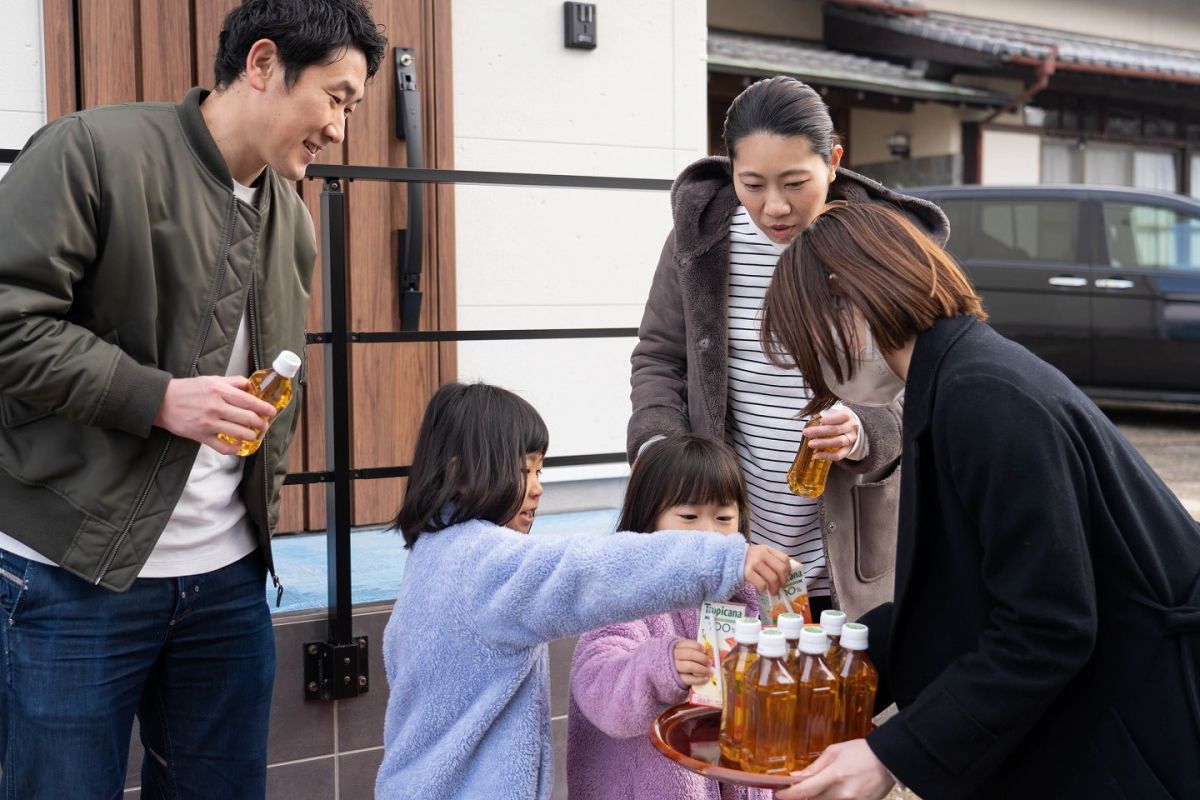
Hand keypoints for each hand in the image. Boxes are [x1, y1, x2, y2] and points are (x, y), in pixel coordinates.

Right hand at [153, 376, 277, 454]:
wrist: (162, 401)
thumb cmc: (188, 389)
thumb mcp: (212, 379)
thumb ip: (233, 382)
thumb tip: (251, 386)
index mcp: (219, 391)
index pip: (249, 401)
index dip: (264, 408)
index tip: (272, 412)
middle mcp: (216, 407)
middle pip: (247, 418)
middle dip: (260, 423)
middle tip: (264, 425)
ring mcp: (209, 423)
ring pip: (239, 433)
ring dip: (251, 436)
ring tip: (253, 435)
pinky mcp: (201, 436)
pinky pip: (223, 447)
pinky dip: (235, 449)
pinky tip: (239, 446)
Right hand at [673, 640, 712, 686]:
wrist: (672, 671)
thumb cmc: (684, 659)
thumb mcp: (687, 651)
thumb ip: (697, 651)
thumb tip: (710, 653)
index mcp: (678, 647)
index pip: (687, 644)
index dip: (698, 647)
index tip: (705, 650)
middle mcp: (675, 656)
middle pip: (689, 654)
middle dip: (702, 658)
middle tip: (710, 662)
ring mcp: (676, 668)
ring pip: (689, 666)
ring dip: (702, 669)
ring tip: (710, 671)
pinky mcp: (678, 679)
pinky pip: (689, 679)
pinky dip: (699, 679)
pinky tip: (706, 678)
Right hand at [743, 544, 791, 594]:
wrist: (729, 558)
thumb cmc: (748, 560)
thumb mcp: (761, 554)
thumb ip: (772, 560)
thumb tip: (786, 575)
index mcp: (767, 549)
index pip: (784, 559)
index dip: (788, 570)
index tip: (785, 578)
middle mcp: (762, 554)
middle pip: (781, 569)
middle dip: (783, 581)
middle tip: (780, 587)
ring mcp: (754, 562)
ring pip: (773, 578)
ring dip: (775, 588)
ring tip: (773, 592)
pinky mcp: (747, 572)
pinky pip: (762, 583)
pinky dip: (764, 589)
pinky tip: (762, 589)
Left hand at [775, 740, 894, 799]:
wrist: (889, 760)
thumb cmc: (860, 751)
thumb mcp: (834, 752)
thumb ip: (814, 767)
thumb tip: (796, 777)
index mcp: (833, 775)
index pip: (804, 792)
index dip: (788, 796)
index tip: (779, 795)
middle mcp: (842, 793)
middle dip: (802, 798)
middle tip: (797, 791)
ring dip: (818, 798)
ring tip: (820, 787)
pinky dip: (832, 799)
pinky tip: (833, 792)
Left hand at [803, 408, 859, 461]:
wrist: (852, 430)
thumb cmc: (839, 420)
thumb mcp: (835, 412)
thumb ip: (824, 414)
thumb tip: (811, 418)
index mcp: (848, 416)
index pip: (842, 416)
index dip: (832, 419)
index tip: (820, 421)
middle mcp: (851, 428)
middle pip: (836, 430)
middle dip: (820, 431)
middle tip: (806, 432)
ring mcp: (851, 440)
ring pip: (838, 442)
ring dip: (823, 443)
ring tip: (810, 444)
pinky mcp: (848, 450)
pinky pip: (838, 455)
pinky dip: (827, 456)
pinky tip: (816, 455)